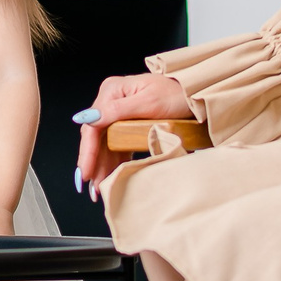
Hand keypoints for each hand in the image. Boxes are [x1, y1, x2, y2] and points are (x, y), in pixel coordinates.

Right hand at [73, 72, 195, 196]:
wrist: (195, 94)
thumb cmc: (176, 94)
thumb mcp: (147, 102)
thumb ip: (116, 111)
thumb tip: (88, 118)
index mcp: (112, 92)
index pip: (93, 127)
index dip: (87, 153)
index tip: (85, 174)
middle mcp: (111, 101)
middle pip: (97, 138)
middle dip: (93, 164)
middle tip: (92, 189)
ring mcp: (119, 113)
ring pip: (105, 144)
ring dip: (101, 166)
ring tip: (98, 188)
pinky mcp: (128, 123)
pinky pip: (117, 144)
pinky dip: (113, 161)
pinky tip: (110, 175)